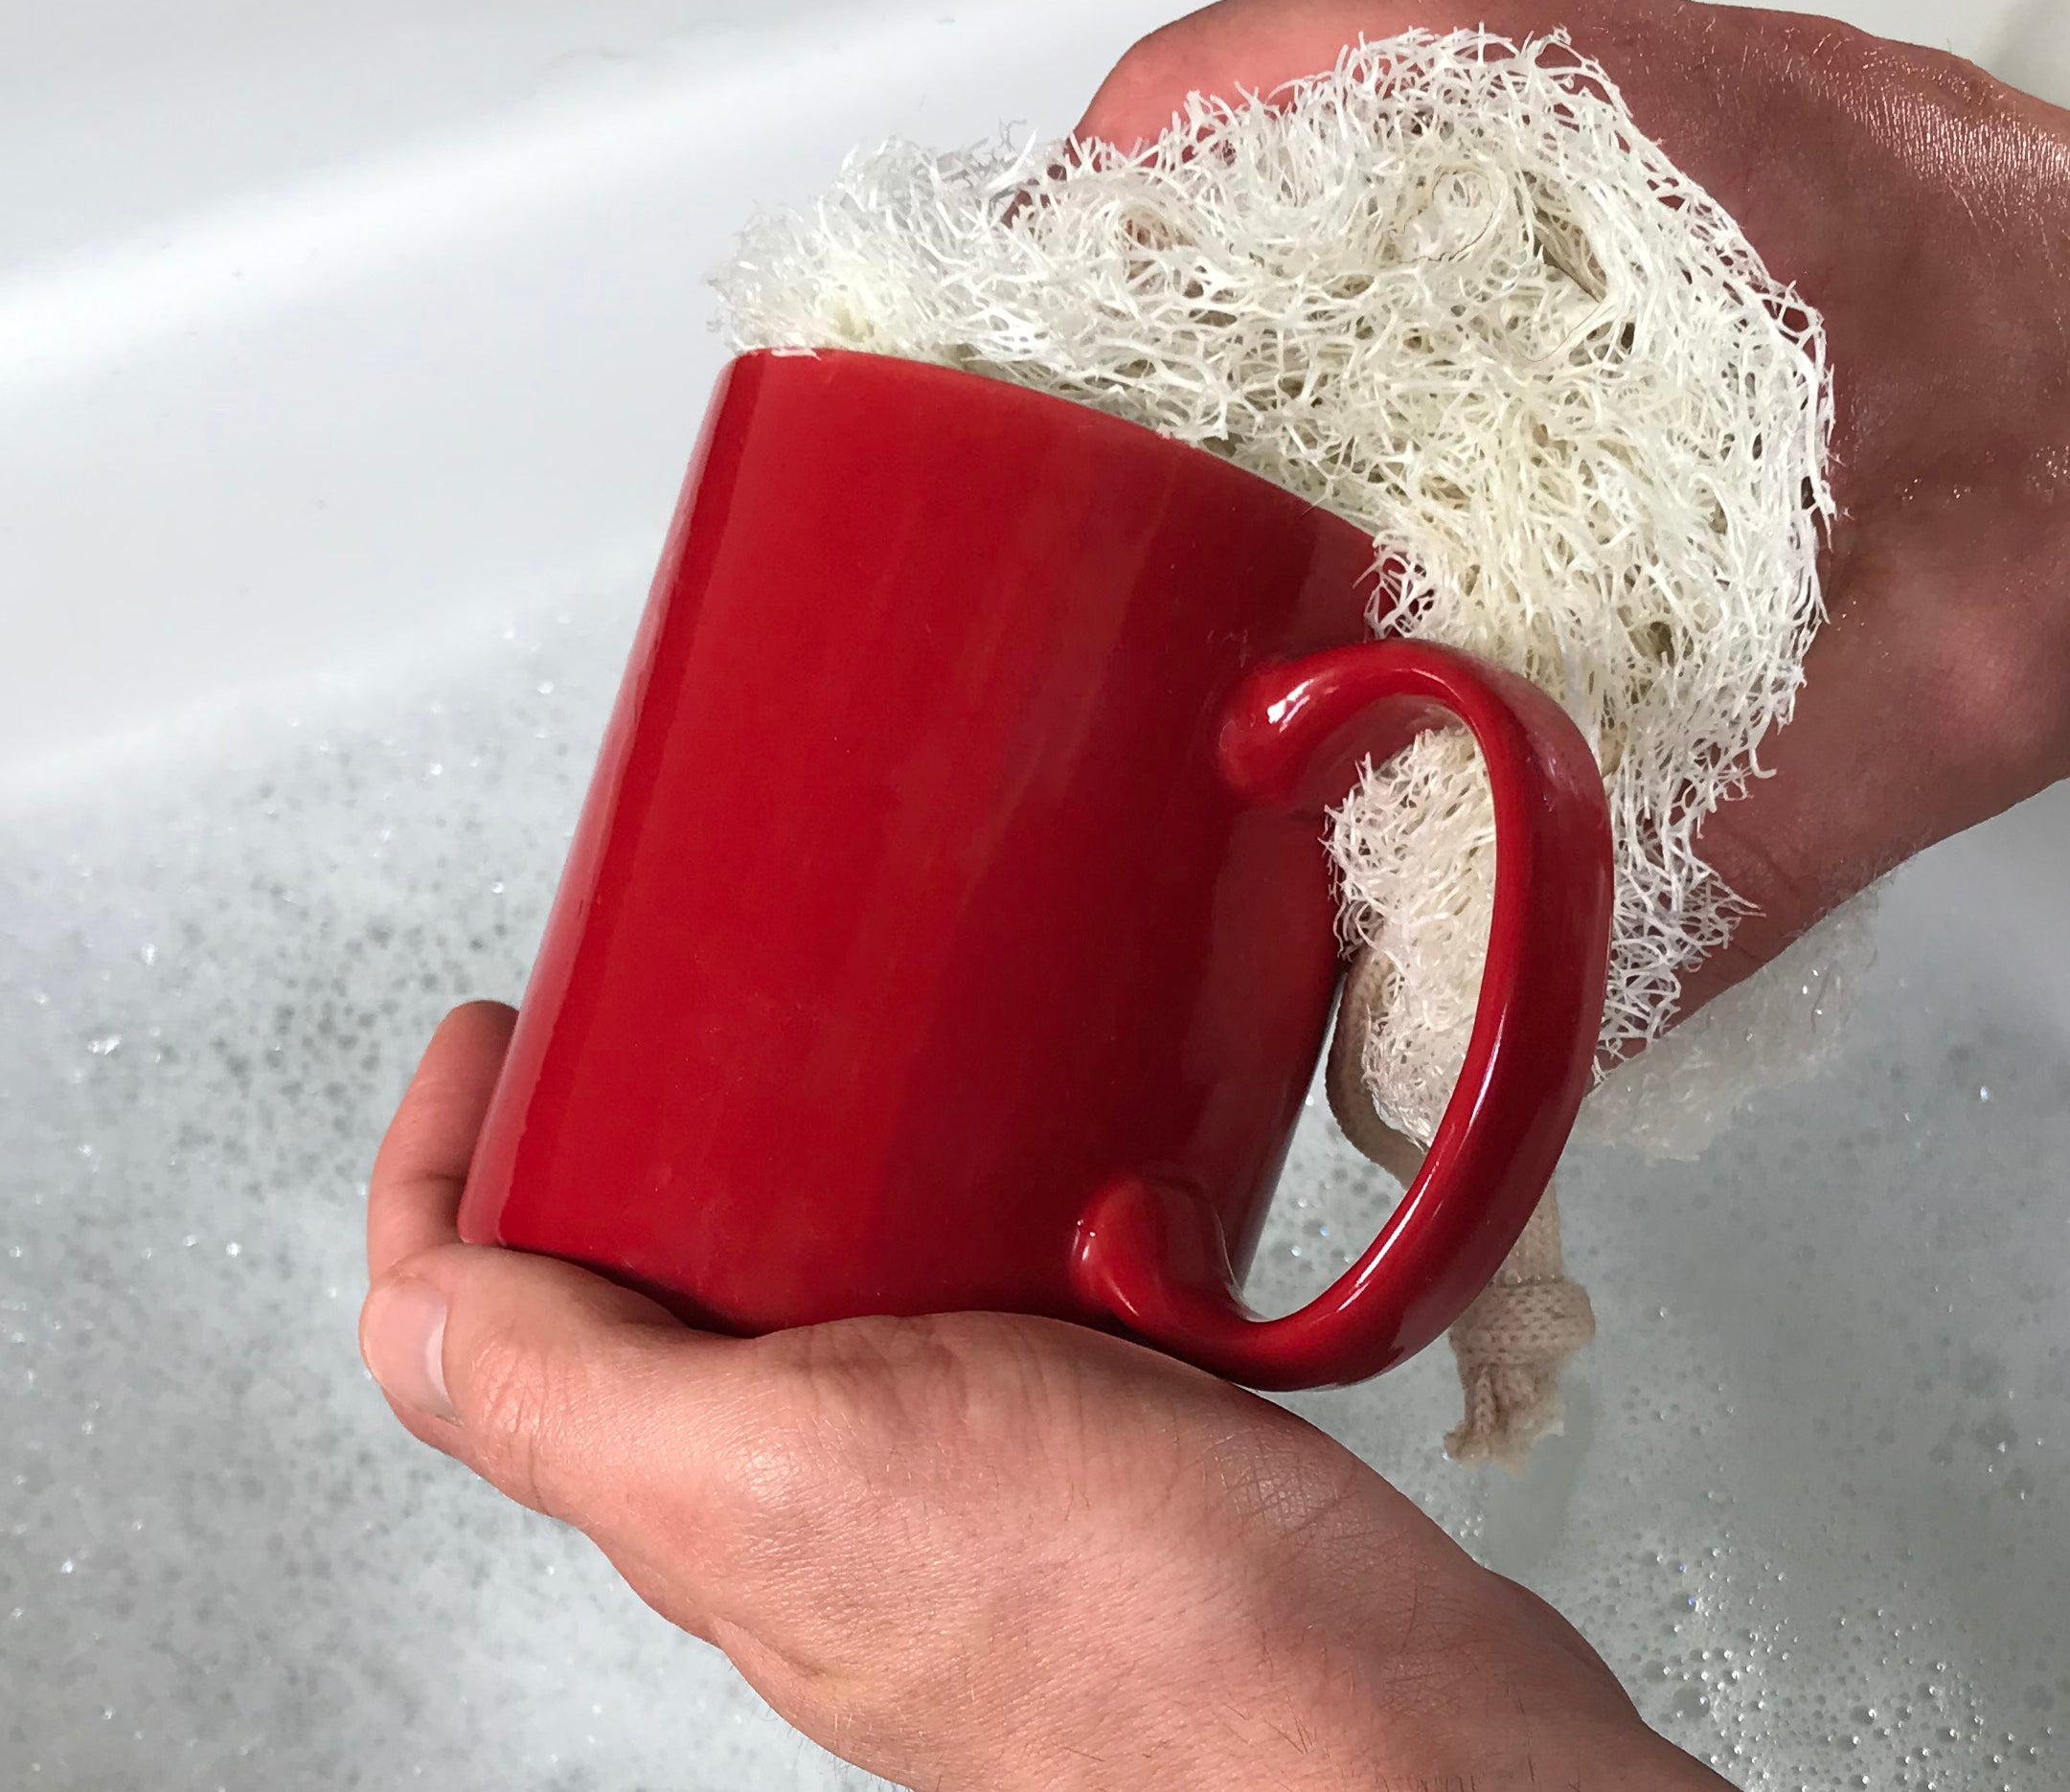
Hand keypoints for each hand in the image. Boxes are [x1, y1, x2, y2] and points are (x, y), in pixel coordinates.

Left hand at [361, 1002, 1723, 1790]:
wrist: (1366, 1708)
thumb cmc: (1117, 1618)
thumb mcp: (794, 1469)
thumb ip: (585, 1403)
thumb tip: (408, 1316)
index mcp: (694, 1493)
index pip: (476, 1332)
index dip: (442, 1171)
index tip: (491, 1036)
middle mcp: (792, 1486)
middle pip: (622, 1299)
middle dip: (608, 1145)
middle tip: (658, 1019)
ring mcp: (928, 1461)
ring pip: (792, 1291)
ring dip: (774, 1160)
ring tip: (826, 1045)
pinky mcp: (1063, 1425)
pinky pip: (950, 1294)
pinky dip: (938, 1197)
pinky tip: (1000, 1138)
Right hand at [1076, 0, 2069, 1012]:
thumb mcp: (1946, 683)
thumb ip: (1725, 859)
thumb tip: (1494, 1019)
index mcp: (1737, 161)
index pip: (1401, 38)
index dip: (1193, 116)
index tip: (1062, 236)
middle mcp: (1706, 115)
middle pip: (1359, 79)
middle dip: (1183, 203)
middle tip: (1072, 353)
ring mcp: (1710, 141)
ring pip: (1415, 127)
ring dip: (1272, 236)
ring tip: (1164, 390)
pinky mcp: (1722, 199)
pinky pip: (1493, 193)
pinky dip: (1379, 278)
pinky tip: (1343, 422)